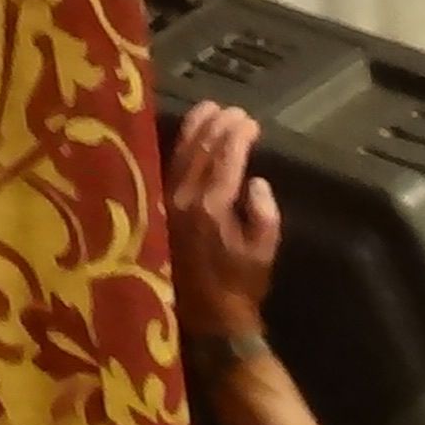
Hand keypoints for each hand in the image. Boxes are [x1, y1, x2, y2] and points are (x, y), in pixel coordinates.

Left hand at [167, 103, 278, 340]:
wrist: (208, 316)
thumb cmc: (241, 286)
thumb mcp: (264, 253)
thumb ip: (264, 215)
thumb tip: (256, 181)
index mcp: (213, 207)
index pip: (226, 159)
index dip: (238, 136)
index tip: (251, 121)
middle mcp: (185, 198)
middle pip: (200, 150)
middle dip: (217, 126)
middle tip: (233, 110)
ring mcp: (168, 201)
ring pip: (180, 154)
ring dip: (195, 129)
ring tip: (209, 109)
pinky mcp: (161, 207)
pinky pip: (168, 167)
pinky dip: (179, 147)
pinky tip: (187, 136)